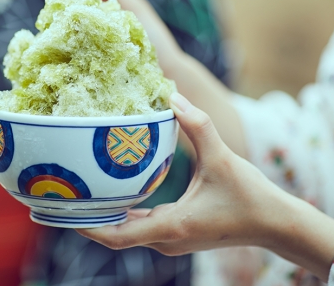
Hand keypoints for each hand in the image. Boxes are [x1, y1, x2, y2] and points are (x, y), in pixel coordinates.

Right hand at [56, 0, 183, 72]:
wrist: (161, 72)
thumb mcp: (131, 5)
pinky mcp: (73, 57)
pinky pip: (57, 46)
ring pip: (54, 18)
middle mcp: (82, 12)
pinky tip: (69, 43)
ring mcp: (76, 35)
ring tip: (82, 24)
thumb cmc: (151, 36)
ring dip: (62, 16)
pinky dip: (59, 42)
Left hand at [78, 93, 333, 281]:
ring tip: (79, 193)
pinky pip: (141, 226)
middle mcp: (166, 238)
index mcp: (171, 225)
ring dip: (104, 216)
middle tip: (59, 197)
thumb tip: (172, 94)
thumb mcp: (222, 157)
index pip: (117, 236)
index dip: (86, 227)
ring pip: (128, 231)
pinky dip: (124, 213)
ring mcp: (172, 238)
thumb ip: (197, 124)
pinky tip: (114, 192)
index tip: (60, 213)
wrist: (274, 223)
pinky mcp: (178, 233)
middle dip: (87, 218)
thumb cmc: (250, 196)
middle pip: (115, 234)